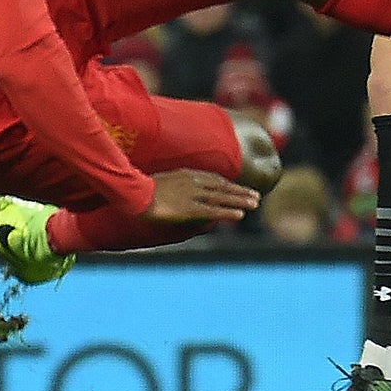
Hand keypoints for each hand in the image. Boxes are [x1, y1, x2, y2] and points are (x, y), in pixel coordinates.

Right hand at [144, 168, 259, 222]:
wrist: (134, 191)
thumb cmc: (140, 187)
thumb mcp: (159, 179)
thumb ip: (171, 183)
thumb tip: (174, 190)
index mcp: (187, 174)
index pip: (214, 178)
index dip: (228, 184)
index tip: (240, 187)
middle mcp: (194, 182)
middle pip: (223, 186)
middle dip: (240, 191)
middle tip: (256, 196)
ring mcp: (193, 195)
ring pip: (223, 197)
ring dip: (240, 201)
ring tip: (255, 204)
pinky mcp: (190, 208)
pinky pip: (213, 210)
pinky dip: (228, 212)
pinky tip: (240, 215)